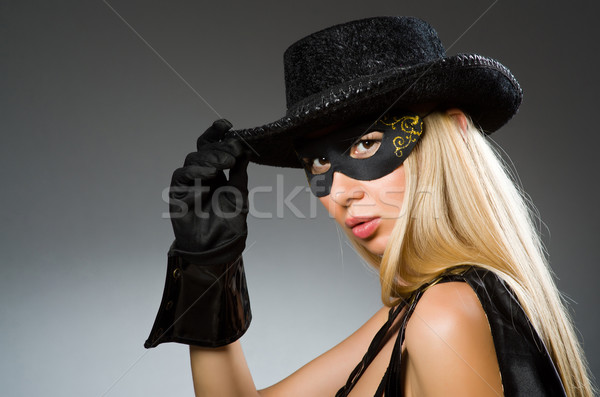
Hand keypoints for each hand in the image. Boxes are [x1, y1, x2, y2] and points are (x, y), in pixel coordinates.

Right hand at [169, 119, 249, 263]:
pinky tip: (209, 177)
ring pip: (192, 160)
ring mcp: (188, 183)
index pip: (212, 146)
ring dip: (209, 160)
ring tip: (224, 165)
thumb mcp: (240, 193)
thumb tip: (245, 150)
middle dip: (218, 148)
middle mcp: (200, 174)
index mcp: (216, 171)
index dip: (216, 133)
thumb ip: (240, 172)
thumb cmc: (229, 223)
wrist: (218, 248)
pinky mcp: (177, 195)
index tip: (227, 124)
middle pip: (202, 151)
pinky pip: (182, 178)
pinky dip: (195, 174)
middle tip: (232, 154)